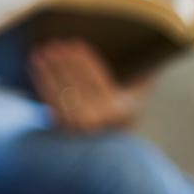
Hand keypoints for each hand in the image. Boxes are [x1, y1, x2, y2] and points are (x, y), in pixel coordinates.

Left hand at [29, 40, 153, 133]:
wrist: (104, 149)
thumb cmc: (122, 113)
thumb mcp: (137, 97)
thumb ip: (145, 76)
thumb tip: (158, 51)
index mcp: (118, 111)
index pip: (97, 79)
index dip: (84, 60)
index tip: (75, 43)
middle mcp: (97, 120)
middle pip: (76, 83)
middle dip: (64, 62)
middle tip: (54, 43)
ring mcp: (76, 126)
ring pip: (60, 90)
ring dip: (49, 69)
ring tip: (41, 51)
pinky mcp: (59, 127)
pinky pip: (48, 100)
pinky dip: (40, 80)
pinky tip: (35, 65)